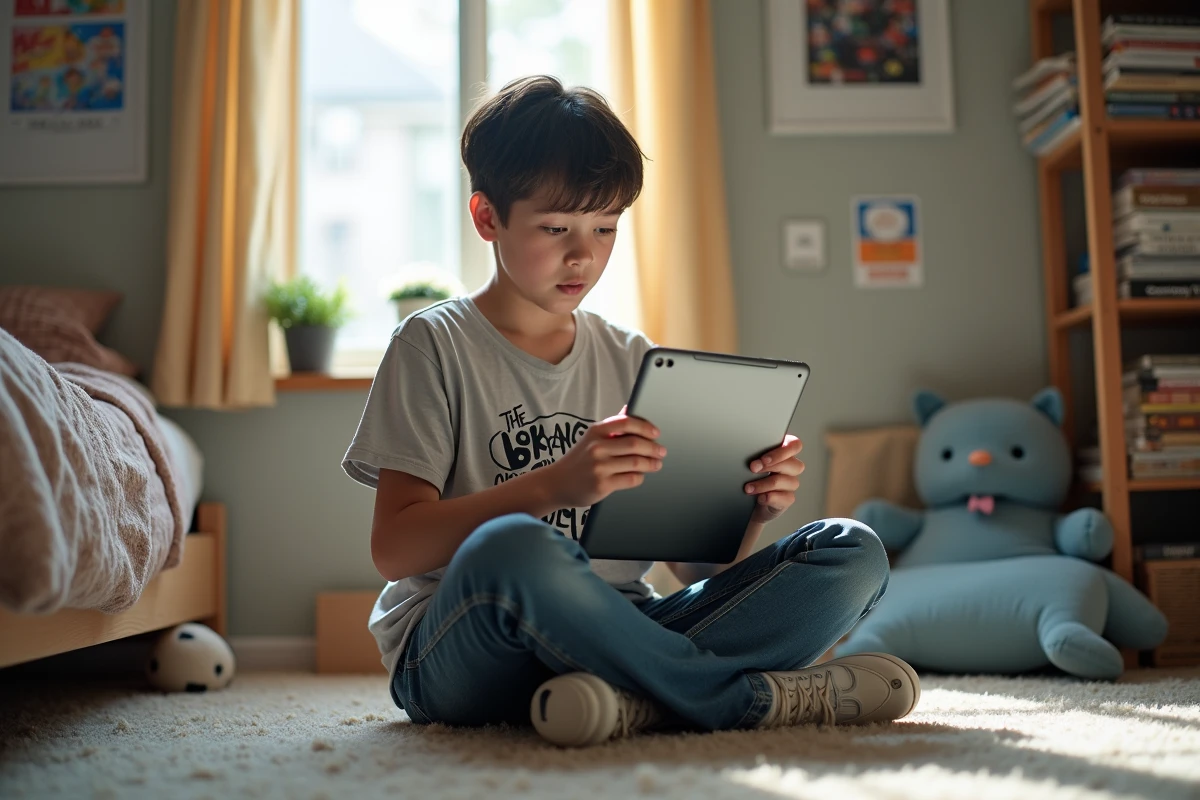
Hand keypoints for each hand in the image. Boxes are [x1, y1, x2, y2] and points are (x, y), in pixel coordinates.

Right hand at [543, 406, 664, 508]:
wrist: (557, 483)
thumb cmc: (579, 459)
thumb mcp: (591, 438)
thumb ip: (612, 426)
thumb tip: (629, 408)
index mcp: (596, 431)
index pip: (626, 422)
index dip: (645, 427)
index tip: (656, 433)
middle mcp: (597, 447)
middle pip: (635, 444)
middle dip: (653, 448)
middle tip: (661, 451)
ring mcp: (599, 466)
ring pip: (636, 462)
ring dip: (650, 463)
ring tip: (656, 464)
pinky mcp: (602, 485)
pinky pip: (631, 479)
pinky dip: (640, 477)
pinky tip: (640, 475)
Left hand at [745, 435, 803, 523]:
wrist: (746, 498)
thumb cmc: (750, 473)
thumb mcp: (751, 460)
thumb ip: (755, 453)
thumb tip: (746, 451)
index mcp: (785, 452)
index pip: (795, 445)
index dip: (782, 452)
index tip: (764, 458)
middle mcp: (791, 467)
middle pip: (793, 464)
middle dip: (770, 466)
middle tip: (753, 468)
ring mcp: (791, 483)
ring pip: (788, 481)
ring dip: (765, 484)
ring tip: (748, 487)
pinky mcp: (787, 498)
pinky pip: (786, 498)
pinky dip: (771, 498)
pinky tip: (760, 498)